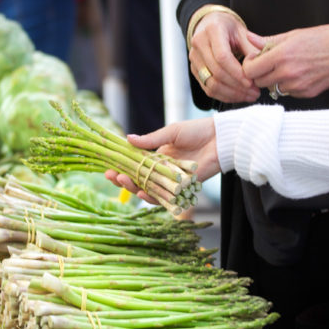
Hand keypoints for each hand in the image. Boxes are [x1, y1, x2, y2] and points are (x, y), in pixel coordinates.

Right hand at [104, 118, 219, 201]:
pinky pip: (166, 197)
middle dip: (124, 179)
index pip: (136, 165)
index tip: (108, 168)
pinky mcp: (183, 188)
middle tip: (112, 176)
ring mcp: (172, 180)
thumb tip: (127, 138)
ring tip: (123, 181)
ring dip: (135, 188)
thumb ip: (151, 139)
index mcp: (158, 156)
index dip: (122, 168)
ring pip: (150, 190)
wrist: (220, 139)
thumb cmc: (197, 131)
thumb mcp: (171, 132)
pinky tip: (142, 192)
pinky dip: (153, 197)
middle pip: (140, 179)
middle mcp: (163, 170)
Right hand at [189, 11, 260, 103]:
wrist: (210, 24)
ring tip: (249, 96)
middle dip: (237, 86)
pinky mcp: (194, 69)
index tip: (251, 82)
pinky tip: (238, 96)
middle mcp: (199, 43)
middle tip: (255, 92)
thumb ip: (251, 49)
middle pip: (217, 72)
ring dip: (232, 94)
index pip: (222, 57)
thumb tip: (261, 68)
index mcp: (212, 30)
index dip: (237, 73)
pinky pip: (207, 88)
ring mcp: (194, 58)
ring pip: (211, 83)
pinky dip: (224, 95)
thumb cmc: (229, 28)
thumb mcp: (243, 33)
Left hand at [243, 24, 328, 98]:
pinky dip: (289, 85)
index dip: (249, 64)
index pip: (250, 69)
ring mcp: (298, 86)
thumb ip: (268, 41)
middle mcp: (288, 73)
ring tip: (286, 67)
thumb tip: (248, 37)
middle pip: (259, 81)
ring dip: (274, 80)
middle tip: (268, 63)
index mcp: (282, 55)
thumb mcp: (293, 35)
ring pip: (273, 88)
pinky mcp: (307, 94)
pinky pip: (288, 92)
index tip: (255, 59)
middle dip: (260, 73)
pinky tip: (300, 73)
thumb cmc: (324, 38)